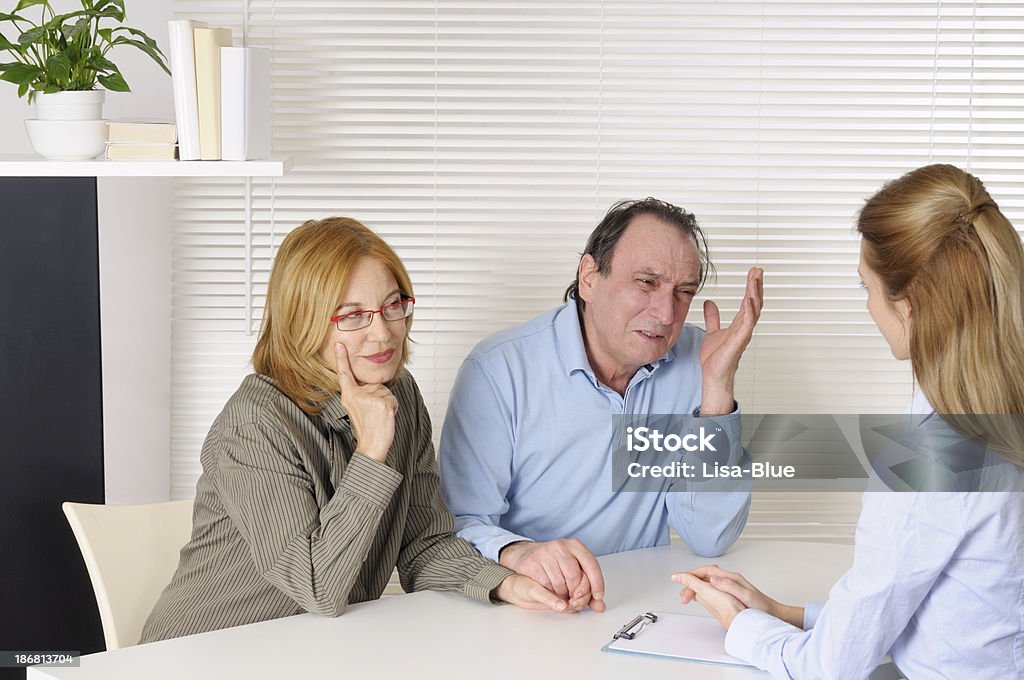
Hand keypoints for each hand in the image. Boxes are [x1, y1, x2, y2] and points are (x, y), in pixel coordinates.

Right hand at [334, 342, 397, 461]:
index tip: (339, 344)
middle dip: (380, 397)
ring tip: (378, 416)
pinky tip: (385, 417)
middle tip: (373, 414)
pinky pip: (393, 398)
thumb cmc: (367, 429)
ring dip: (387, 403)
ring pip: (386, 391)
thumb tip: (372, 386)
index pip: (345, 374)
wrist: (371, 446)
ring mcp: (370, 398)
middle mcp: (357, 395)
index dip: (342, 359)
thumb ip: (362, 394)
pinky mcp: (383, 403)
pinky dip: (393, 407)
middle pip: (376, 384)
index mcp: (349, 395)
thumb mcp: (358, 408)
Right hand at [499, 538, 606, 612]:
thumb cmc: (554, 562)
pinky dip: (550, 592)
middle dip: (576, 593)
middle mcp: (561, 546)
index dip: (597, 583)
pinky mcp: (533, 562)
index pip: (592, 565)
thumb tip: (600, 606)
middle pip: (575, 577)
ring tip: (562, 595)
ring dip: (562, 595)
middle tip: (574, 599)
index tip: (598, 596)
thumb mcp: (573, 568)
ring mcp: (545, 552)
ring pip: (560, 583)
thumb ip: (588, 588)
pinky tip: (551, 591)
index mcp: (575, 545)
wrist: (526, 553)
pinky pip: (546, 584)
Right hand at [677, 564, 802, 627]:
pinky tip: (698, 596)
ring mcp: (729, 586)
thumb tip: (714, 578)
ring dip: (694, 586)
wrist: (773, 614)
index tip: (680, 578)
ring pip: (706, 581)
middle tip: (683, 594)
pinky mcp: (729, 593)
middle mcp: (729, 579)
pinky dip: (701, 591)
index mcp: (731, 577)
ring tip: (686, 595)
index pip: (706, 571)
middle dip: (690, 582)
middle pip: (704, 576)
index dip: (691, 574)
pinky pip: (711, 588)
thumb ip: (730, 586)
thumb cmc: (762, 607)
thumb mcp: (746, 596)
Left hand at [699, 267, 763, 414]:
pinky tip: (748, 300)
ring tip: (755, 279)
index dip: (751, 287)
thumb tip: (710, 303)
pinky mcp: (739, 341)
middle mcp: (743, 327)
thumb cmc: (715, 357)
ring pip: (753, 310)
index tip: (753, 272)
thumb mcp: (712, 331)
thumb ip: (712, 317)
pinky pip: (746, 324)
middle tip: (758, 270)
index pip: (748, 301)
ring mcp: (743, 333)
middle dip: (756, 286)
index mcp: (738, 324)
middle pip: (754, 302)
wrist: (713, 374)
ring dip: (754, 293)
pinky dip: (749, 311)